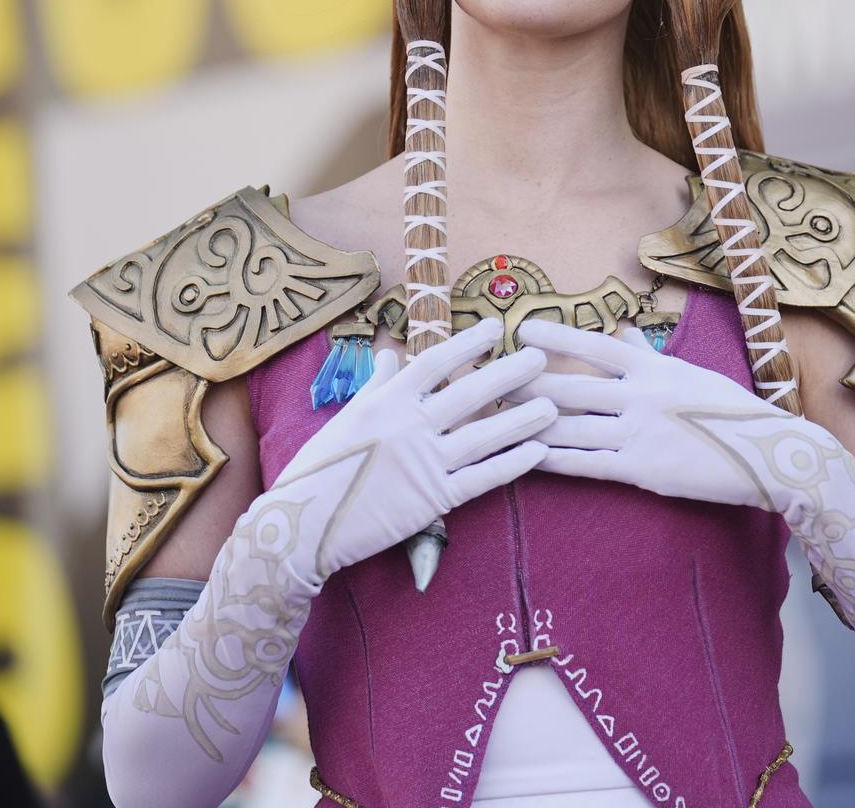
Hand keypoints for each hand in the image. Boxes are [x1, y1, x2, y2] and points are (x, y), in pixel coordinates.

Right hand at [262, 316, 555, 590]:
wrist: (301, 527)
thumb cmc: (319, 470)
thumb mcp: (344, 418)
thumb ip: (376, 386)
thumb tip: (392, 355)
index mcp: (386, 402)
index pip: (435, 362)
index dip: (468, 343)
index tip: (495, 327)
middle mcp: (409, 426)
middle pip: (470, 394)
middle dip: (509, 374)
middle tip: (540, 359)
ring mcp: (423, 463)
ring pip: (484, 436)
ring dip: (522, 420)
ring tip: (552, 406)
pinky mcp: (432, 500)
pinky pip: (481, 479)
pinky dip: (511, 464)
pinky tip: (537, 452)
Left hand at [506, 318, 830, 514]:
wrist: (767, 455)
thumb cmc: (729, 412)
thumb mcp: (691, 374)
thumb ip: (649, 357)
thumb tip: (620, 336)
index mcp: (655, 368)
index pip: (596, 346)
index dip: (556, 337)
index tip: (522, 328)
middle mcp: (643, 396)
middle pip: (571, 387)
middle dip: (526, 383)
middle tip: (490, 377)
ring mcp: (640, 434)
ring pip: (571, 426)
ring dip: (530, 422)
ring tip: (495, 416)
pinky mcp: (642, 470)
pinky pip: (586, 464)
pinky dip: (552, 459)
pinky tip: (526, 456)